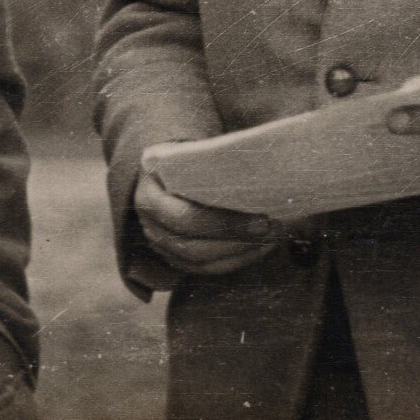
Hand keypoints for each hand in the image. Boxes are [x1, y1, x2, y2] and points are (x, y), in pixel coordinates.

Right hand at [133, 168, 279, 274]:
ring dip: (240, 254)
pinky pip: (204, 268)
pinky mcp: (172, 256)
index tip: (263, 219)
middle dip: (237, 242)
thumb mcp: (191, 151)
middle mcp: (148, 221)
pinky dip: (234, 261)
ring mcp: (158, 242)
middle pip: (193, 246)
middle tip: (271, 230)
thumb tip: (261, 174)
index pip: (187, 218)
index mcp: (150, 191)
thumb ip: (214, 163)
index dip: (226, 224)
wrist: (165, 167)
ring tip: (270, 239)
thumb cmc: (185, 156)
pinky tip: (257, 248)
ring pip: (200, 262)